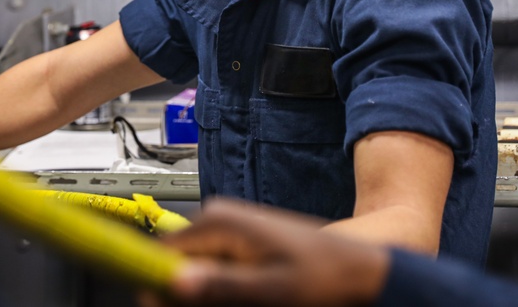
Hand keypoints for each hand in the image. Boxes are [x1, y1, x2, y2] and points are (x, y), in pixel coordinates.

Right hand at [139, 198, 389, 306]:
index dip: (158, 286)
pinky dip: (221, 292)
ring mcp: (225, 231)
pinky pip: (212, 272)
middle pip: (177, 265)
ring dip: (207, 296)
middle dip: (188, 294)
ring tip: (244, 304)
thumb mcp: (272, 290)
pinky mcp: (234, 244)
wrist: (359, 268)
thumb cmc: (324, 276)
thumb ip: (221, 286)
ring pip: (194, 273)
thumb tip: (175, 283)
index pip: (162, 254)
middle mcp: (214, 219)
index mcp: (217, 221)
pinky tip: (247, 300)